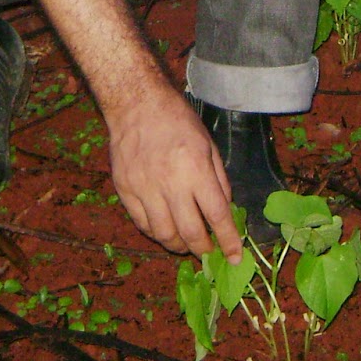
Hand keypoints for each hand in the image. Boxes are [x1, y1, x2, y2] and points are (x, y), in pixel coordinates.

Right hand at [104, 88, 243, 263]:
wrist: (136, 104)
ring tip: (186, 243)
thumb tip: (224, 211)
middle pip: (190, 233)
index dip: (228, 240)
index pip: (217, 216)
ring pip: (163, 234)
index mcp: (196, 170)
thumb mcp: (208, 144)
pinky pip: (142, 223)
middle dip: (203, 249)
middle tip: (208, 252)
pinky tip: (165, 229)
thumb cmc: (177, 120)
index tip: (235, 256)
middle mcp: (170, 184)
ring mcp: (145, 189)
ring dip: (178, 245)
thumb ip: (218, 179)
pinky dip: (156, 233)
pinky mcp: (125, 190)